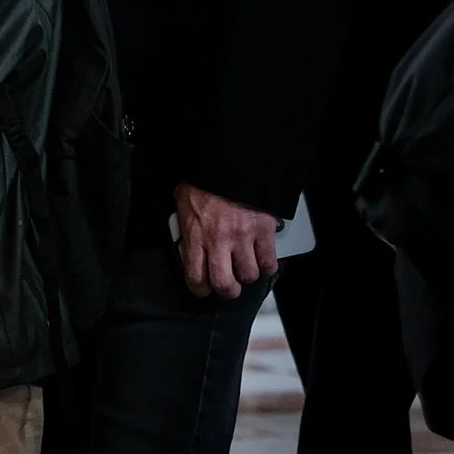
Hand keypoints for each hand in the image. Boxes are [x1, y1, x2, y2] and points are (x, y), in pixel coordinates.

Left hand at [175, 184, 279, 298]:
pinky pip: (269, 261)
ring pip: (249, 275)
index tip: (203, 289)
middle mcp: (219, 241)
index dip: (200, 289)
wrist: (230, 162)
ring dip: (247, 275)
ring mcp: (243, 237)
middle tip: (228, 286)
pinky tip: (262, 260)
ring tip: (245, 268)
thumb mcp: (183, 204)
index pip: (195, 277)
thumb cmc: (205, 179)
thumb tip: (187, 242)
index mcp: (196, 235)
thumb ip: (187, 227)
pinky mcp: (264, 231)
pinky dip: (267, 265)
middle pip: (224, 284)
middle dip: (227, 290)